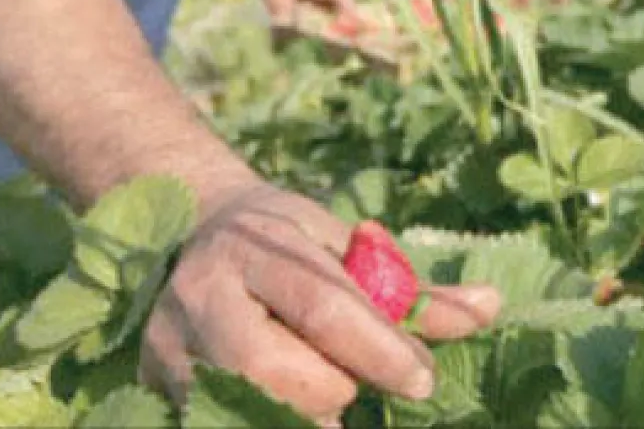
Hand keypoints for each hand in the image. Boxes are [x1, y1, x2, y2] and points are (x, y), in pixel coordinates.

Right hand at [139, 182, 501, 425]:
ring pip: (243, 404)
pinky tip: (292, 411)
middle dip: (333, 388)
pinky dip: (267, 420)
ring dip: (300, 414)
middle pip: (274, 366)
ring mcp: (168, 345)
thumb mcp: (344, 245)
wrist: (190, 234)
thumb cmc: (288, 243)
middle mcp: (202, 293)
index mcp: (258, 245)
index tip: (422, 379)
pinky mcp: (154, 386)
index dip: (379, 348)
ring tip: (321, 395)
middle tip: (353, 384)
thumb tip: (489, 308)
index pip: (324, 305)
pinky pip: (218, 421)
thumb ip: (411, 288)